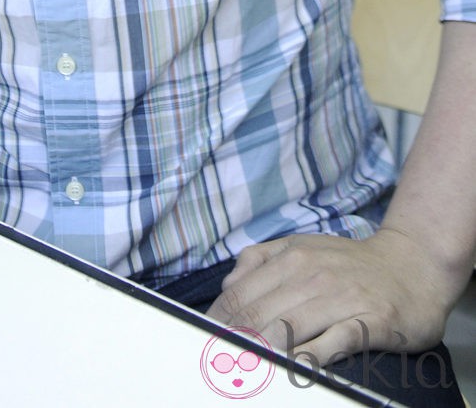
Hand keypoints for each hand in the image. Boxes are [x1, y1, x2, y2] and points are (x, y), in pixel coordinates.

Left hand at [208, 227, 453, 365]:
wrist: (412, 266)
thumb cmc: (350, 263)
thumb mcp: (302, 247)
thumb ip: (262, 260)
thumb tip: (228, 286)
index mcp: (291, 258)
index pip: (242, 294)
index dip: (219, 321)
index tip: (206, 342)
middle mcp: (313, 276)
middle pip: (260, 314)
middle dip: (234, 341)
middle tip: (219, 364)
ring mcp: (341, 299)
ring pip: (290, 327)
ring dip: (263, 351)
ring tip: (245, 369)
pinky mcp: (369, 322)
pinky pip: (335, 341)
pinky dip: (312, 356)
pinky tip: (296, 368)